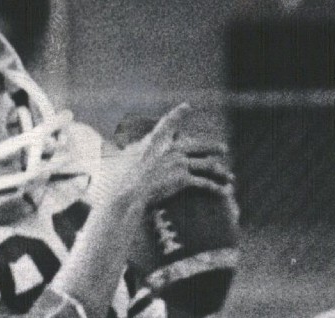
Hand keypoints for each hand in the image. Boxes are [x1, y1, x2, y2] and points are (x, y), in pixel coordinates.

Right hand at [89, 104, 233, 218]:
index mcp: (156, 141)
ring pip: (206, 165)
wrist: (127, 193)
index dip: (178, 114)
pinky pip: (204, 183)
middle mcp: (171, 148)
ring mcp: (179, 162)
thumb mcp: (121, 161)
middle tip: (224, 148)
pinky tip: (224, 191)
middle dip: (213, 146)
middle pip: (199, 145)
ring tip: (228, 176)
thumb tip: (105, 149)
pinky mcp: (183, 178)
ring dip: (220, 171)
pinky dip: (216, 188)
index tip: (187, 106)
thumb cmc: (120, 181)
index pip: (169, 122)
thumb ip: (122, 153)